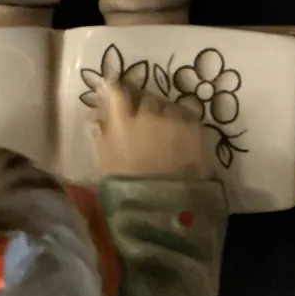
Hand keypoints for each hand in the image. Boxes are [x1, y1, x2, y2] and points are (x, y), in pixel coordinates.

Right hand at [93, 81, 207, 178]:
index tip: (119, 93)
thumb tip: (99, 118)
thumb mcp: (106, 162)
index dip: (118, 90)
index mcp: (122, 122)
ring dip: (166, 113)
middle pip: (146, 97)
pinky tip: (182, 137)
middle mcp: (148, 113)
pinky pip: (187, 115)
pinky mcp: (194, 127)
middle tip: (146, 120)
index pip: (117, 92)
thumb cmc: (127, 187)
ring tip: (167, 132)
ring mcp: (173, 118)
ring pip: (168, 105)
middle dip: (145, 105)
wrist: (165, 205)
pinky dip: (183, 122)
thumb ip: (103, 135)